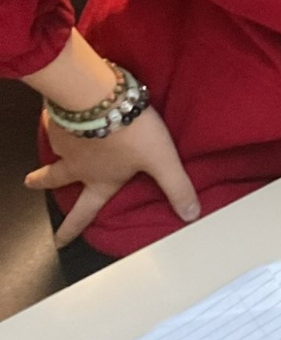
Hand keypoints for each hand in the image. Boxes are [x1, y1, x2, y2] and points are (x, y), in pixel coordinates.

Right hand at [27, 108, 199, 246]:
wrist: (99, 99)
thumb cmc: (132, 133)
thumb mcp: (162, 160)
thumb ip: (176, 186)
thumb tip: (190, 214)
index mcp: (100, 179)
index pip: (84, 211)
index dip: (72, 228)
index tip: (60, 241)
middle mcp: (77, 164)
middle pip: (55, 178)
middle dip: (42, 183)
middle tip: (30, 184)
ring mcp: (66, 140)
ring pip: (55, 150)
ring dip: (51, 151)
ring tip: (52, 148)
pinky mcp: (62, 117)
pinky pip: (57, 123)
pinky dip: (57, 123)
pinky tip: (64, 116)